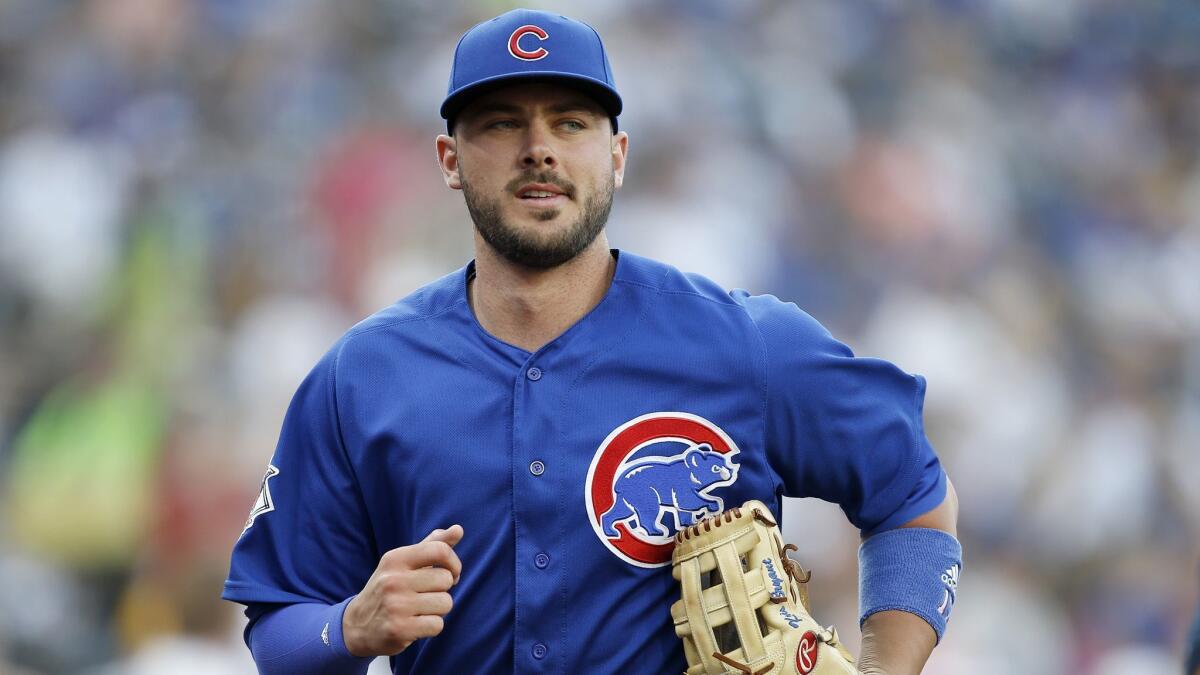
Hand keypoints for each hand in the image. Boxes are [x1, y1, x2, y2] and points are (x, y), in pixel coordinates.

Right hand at [343, 525, 463, 655]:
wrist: (357, 625)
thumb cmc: (389, 589)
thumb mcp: (404, 564)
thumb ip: (432, 545)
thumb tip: (458, 529)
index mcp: (395, 559)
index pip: (440, 550)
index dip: (454, 563)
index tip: (451, 573)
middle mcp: (393, 580)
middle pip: (446, 579)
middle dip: (442, 590)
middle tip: (425, 595)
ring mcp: (395, 605)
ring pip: (445, 603)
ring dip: (438, 610)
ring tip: (419, 610)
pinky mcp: (399, 630)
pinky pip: (437, 625)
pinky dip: (431, 627)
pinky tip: (415, 624)